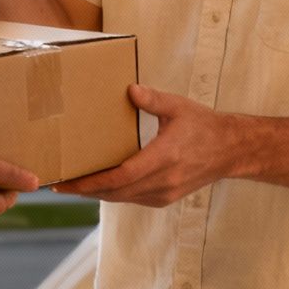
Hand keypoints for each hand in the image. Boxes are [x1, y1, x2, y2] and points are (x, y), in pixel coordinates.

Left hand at [53, 85, 235, 206]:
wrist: (231, 151)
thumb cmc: (203, 125)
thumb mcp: (178, 107)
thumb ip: (153, 99)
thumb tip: (130, 89)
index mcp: (164, 157)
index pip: (120, 177)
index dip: (90, 182)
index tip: (67, 181)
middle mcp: (163, 181)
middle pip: (115, 192)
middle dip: (84, 190)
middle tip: (57, 185)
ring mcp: (165, 193)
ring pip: (122, 198)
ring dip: (96, 194)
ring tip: (71, 186)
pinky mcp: (165, 198)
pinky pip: (133, 198)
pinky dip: (113, 194)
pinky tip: (98, 186)